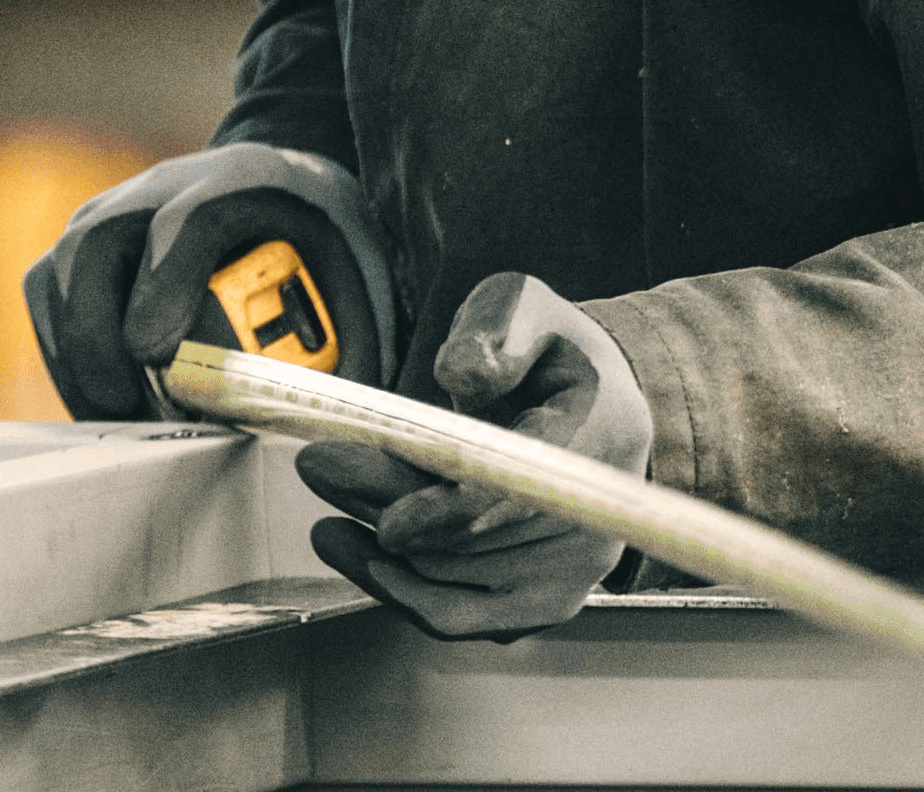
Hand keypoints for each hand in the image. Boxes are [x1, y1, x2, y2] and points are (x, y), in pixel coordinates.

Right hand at [22, 143, 399, 418]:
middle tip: (127, 407)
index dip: (165, 281)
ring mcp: (114, 210)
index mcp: (242, 181)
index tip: (158, 351)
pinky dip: (65, 353)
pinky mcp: (85, 244)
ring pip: (59, 270)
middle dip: (97, 332)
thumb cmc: (319, 236)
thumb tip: (340, 429)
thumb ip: (353, 340)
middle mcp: (162, 185)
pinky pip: (48, 294)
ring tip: (116, 416)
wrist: (280, 181)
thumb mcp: (357, 271)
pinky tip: (104, 399)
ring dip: (75, 354)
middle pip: (97, 239)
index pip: (187, 217)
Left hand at [298, 272, 652, 641]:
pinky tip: (358, 554)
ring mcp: (574, 569)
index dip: (451, 513)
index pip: (522, 491)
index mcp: (603, 431)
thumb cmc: (548, 351)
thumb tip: (462, 373)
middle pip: (474, 537)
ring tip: (329, 496)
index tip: (388, 521)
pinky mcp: (544, 600)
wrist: (594, 402)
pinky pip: (462, 615)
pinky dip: (402, 591)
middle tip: (321, 466)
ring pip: (455, 576)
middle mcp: (599, 516)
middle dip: (388, 504)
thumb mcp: (523, 308)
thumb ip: (495, 327)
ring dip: (381, 544)